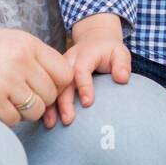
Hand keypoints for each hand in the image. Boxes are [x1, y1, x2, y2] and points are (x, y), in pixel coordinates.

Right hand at [0, 23, 72, 125]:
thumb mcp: (5, 41)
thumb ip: (31, 57)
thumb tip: (58, 80)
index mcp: (27, 43)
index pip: (64, 72)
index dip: (57, 85)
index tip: (42, 88)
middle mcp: (21, 60)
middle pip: (51, 94)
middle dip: (39, 101)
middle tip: (19, 97)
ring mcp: (6, 80)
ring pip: (36, 110)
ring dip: (24, 112)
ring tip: (5, 101)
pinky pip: (14, 119)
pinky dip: (6, 118)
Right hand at [44, 13, 130, 127]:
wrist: (94, 40)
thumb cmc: (108, 50)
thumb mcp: (120, 52)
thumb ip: (122, 65)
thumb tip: (122, 79)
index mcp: (84, 55)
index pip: (81, 70)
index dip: (84, 86)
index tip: (88, 103)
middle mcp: (68, 61)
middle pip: (63, 81)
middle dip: (64, 102)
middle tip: (68, 120)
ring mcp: (58, 69)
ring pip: (51, 87)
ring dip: (50, 106)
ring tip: (51, 124)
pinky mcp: (53, 77)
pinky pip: (47, 90)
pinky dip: (45, 105)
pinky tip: (43, 120)